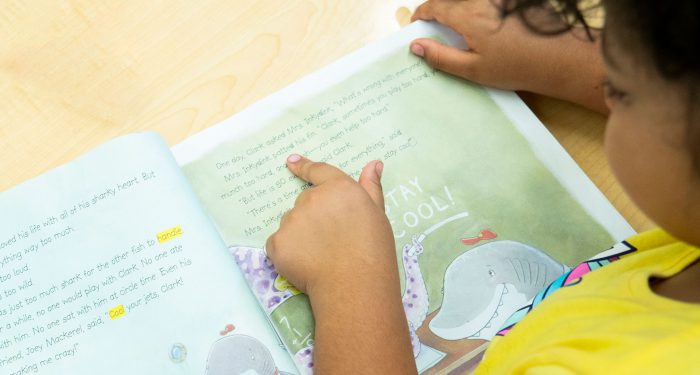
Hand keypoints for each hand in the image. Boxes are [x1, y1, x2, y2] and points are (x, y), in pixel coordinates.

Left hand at [266, 155, 395, 297]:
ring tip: (321, 255)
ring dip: (300, 235)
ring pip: (291, 224)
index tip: (291, 162)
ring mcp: (291, 220)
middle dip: (313, 217)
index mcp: (338, 188)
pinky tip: (306, 264)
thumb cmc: (373, 250)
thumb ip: (371, 188)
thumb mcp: (378, 215)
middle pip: (305, 202)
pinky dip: (287, 253)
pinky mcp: (277, 243)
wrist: (354, 284)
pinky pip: (278, 244)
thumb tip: (373, 163)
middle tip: (331, 240)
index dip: (303, 166)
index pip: (317, 171)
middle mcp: (311, 198)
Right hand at [410, 0, 607, 112]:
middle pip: (453, 1)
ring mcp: (500, 0)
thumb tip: (416, 46)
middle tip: (437, 31)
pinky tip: (488, 31)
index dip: (422, 14)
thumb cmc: (517, 67)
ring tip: (462, 32)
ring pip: (470, 2)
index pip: (435, 6)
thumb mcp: (473, 69)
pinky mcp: (514, 2)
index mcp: (469, 15)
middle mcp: (483, 1)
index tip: (417, 25)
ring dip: (460, 11)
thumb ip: (441, 56)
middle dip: (440, 11)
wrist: (560, 59)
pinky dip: (480, 12)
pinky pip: (488, 4)